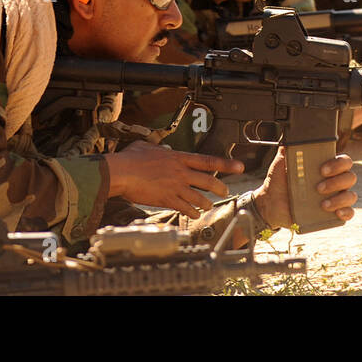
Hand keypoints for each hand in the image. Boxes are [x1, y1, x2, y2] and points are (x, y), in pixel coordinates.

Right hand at [104, 141, 242, 216]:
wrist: (121, 172)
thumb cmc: (130, 158)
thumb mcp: (147, 146)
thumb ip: (158, 148)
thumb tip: (162, 147)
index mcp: (178, 158)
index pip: (208, 161)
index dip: (226, 164)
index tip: (239, 166)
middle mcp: (181, 172)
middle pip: (208, 181)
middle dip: (220, 187)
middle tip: (225, 191)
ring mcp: (175, 187)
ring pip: (199, 198)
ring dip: (206, 203)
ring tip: (208, 206)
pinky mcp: (167, 200)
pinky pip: (185, 208)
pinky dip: (192, 212)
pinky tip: (194, 214)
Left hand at [253, 148, 356, 229]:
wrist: (271, 204)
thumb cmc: (279, 182)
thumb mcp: (281, 163)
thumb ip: (287, 150)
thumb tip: (290, 137)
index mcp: (326, 167)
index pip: (343, 161)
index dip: (338, 164)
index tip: (322, 170)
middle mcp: (334, 181)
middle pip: (350, 177)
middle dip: (336, 182)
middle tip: (318, 188)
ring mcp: (335, 197)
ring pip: (351, 196)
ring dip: (340, 199)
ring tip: (322, 204)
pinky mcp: (333, 214)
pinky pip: (349, 213)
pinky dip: (346, 212)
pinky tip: (336, 213)